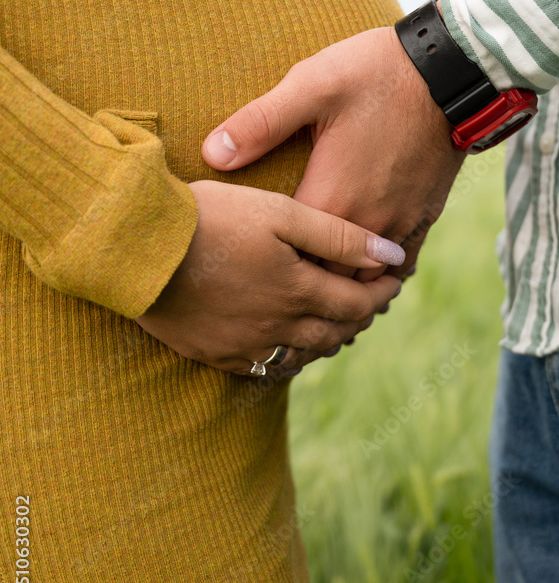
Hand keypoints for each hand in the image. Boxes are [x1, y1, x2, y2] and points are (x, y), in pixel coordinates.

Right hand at [134, 180, 402, 374]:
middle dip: (359, 318)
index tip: (395, 280)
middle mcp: (278, 327)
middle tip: (370, 302)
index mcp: (299, 290)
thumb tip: (392, 256)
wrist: (140, 247)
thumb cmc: (212, 219)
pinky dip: (287, 358)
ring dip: (327, 341)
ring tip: (336, 324)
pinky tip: (288, 347)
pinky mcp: (215, 353)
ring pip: (303, 355)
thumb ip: (339, 237)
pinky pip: (264, 368)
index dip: (382, 293)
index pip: (358, 304)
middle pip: (334, 333)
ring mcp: (245, 345)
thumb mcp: (282, 214)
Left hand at [200, 11, 463, 280]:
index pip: (291, 259)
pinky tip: (369, 281)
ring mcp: (399, 224)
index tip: (246, 281)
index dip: (267, 273)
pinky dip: (382, 278)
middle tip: (278, 302)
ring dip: (345, 293)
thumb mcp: (311, 85)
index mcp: (330, 199)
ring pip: (369, 284)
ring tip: (321, 303)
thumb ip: (259, 123)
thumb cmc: (375, 73)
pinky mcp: (424, 215)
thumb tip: (212, 153)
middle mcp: (366, 224)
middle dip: (305, 294)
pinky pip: (402, 264)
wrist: (452, 70)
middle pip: (329, 283)